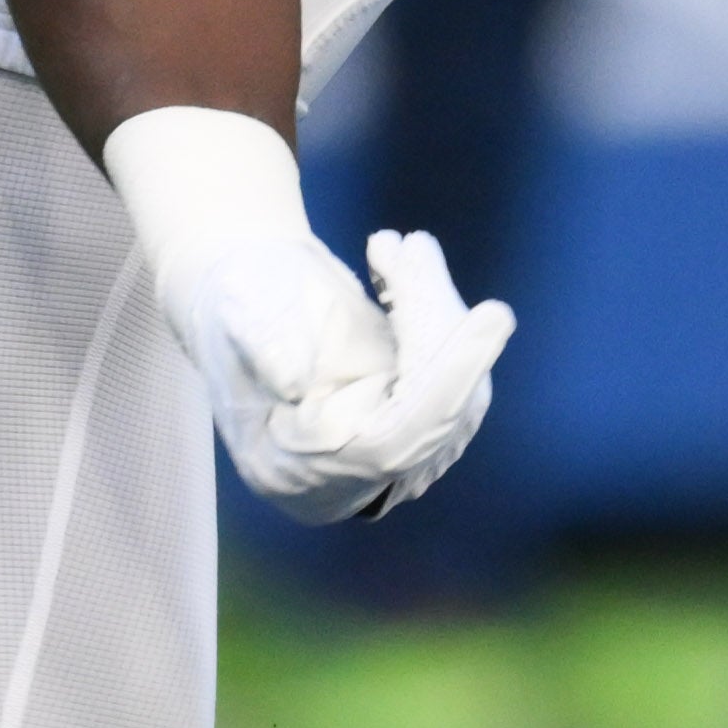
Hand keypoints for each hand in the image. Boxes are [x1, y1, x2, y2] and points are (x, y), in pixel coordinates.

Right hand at [101, 106, 509, 521]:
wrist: (238, 298)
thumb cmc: (233, 299)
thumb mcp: (236, 308)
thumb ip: (263, 345)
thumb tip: (302, 382)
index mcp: (291, 468)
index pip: (392, 442)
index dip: (447, 382)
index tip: (493, 316)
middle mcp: (343, 481)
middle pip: (433, 416)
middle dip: (436, 323)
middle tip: (412, 246)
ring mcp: (381, 461)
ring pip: (455, 397)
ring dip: (438, 311)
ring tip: (402, 247)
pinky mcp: (409, 431)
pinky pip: (454, 382)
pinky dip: (438, 317)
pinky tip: (403, 268)